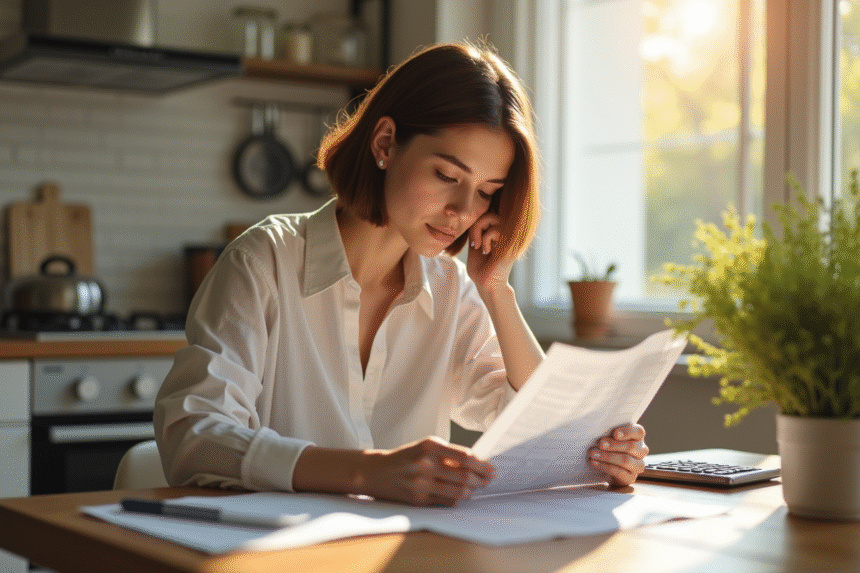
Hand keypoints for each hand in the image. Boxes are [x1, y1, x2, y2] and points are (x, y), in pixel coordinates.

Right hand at [365, 437, 494, 505]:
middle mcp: (425, 464)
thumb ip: (448, 454)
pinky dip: (457, 499)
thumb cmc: (406, 458)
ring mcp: (421, 484)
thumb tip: (477, 463)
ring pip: (458, 492)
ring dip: (471, 491)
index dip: (482, 465)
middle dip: (481, 480)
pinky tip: (459, 495)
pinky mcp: (418, 500)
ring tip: (475, 488)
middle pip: (464, 476)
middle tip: (488, 480)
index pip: (464, 456)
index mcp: (429, 445)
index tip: (492, 469)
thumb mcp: (425, 447)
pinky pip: (447, 502)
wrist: (376, 472)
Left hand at [466, 212, 514, 291]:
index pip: (487, 213)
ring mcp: (509, 236)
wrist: (486, 284)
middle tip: (474, 243)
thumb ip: (476, 229)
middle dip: (476, 225)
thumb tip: (475, 214)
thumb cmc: (480, 267)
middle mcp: (505, 231)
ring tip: (479, 246)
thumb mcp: (474, 244)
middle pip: (488, 211)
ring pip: (490, 216)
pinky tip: (486, 252)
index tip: (473, 241)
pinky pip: (494, 230)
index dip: (477, 223)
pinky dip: (485, 240)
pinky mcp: (510, 243)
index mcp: (498, 231)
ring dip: (478, 231)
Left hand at [588, 424, 648, 486]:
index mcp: (637, 437)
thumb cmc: (609, 447)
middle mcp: (641, 451)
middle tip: (600, 444)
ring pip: (626, 460)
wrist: (607, 468)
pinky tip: (595, 463)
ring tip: (593, 454)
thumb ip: (608, 433)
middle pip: (632, 447)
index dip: (628, 432)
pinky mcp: (631, 478)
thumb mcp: (610, 438)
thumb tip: (598, 432)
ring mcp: (638, 465)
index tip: (615, 434)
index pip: (639, 432)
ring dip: (607, 456)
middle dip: (614, 445)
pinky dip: (605, 467)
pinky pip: (619, 472)